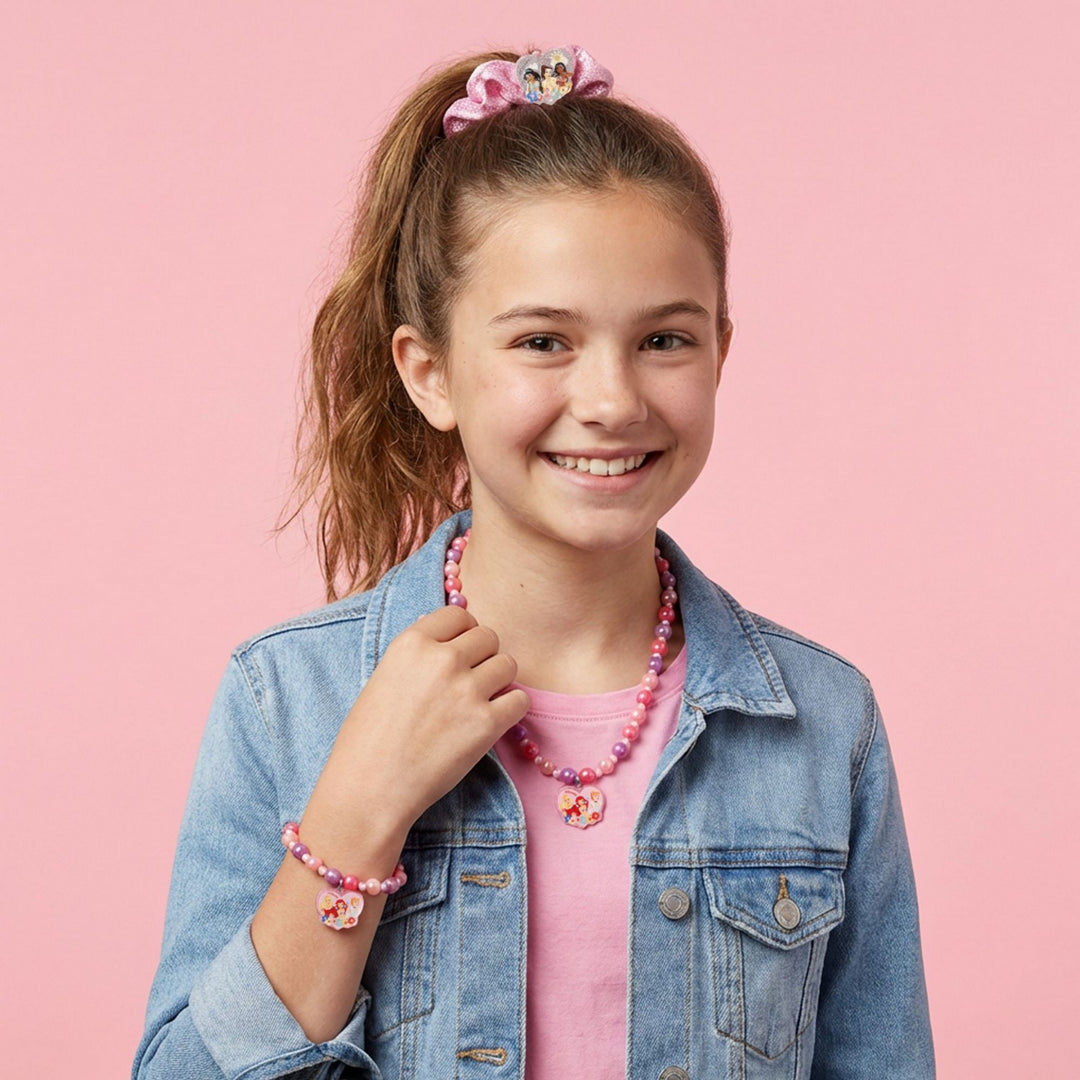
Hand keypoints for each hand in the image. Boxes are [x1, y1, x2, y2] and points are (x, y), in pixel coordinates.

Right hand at [328, 604, 528, 834]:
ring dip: (499, 681)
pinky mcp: (486, 723)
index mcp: (412, 643)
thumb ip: (419, 655)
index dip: (464, 632)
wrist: (369, 788)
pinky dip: (511, 709)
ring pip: (508, 665)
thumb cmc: (368, 739)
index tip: (461, 650)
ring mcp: (467, 690)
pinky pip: (520, 700)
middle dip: (483, 656)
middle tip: (471, 681)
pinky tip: (492, 721)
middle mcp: (442, 659)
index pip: (459, 614)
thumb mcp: (384, 677)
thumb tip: (450, 637)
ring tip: (480, 702)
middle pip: (488, 636)